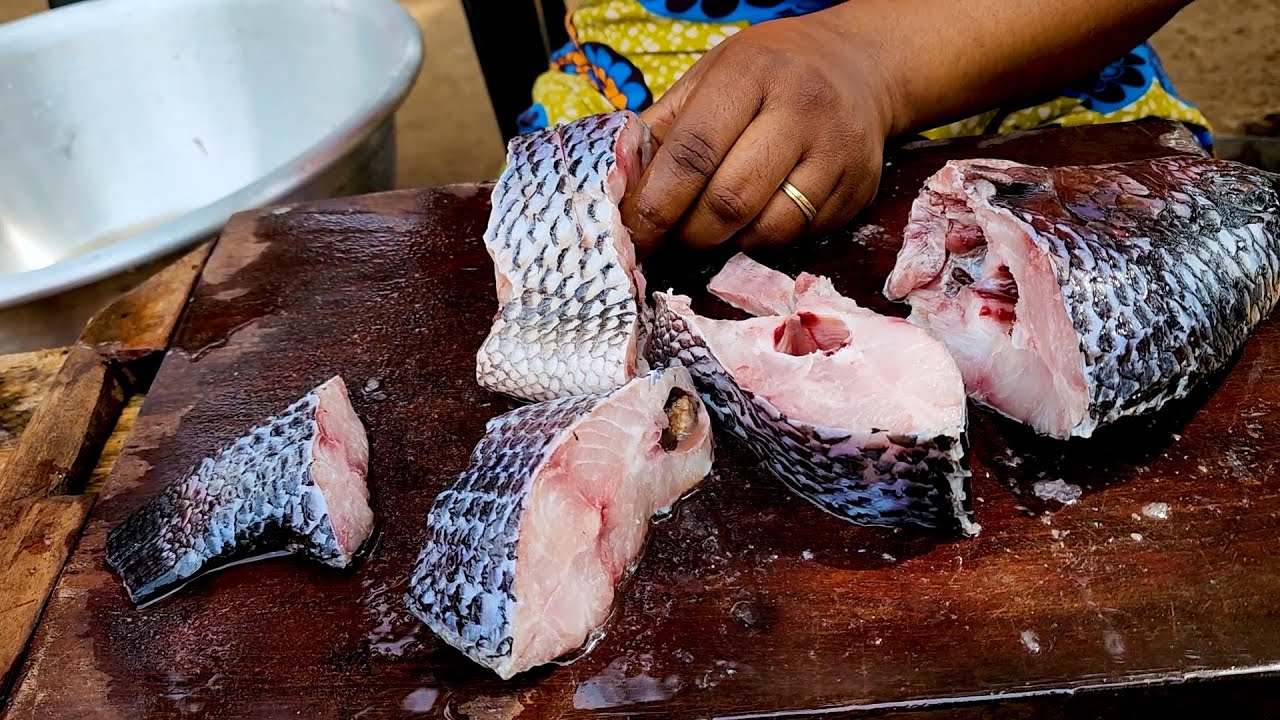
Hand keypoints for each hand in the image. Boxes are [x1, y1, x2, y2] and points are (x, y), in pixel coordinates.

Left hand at [620, 11, 896, 256]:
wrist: (861, 66)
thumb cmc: (769, 73)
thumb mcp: (712, 76)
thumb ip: (665, 127)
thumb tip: (623, 186)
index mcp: (750, 74)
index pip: (692, 153)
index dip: (656, 203)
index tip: (634, 232)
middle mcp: (800, 108)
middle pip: (729, 200)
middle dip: (691, 233)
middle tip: (675, 235)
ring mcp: (837, 150)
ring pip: (769, 228)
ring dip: (730, 242)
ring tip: (716, 228)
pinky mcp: (859, 186)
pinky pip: (801, 236)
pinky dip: (768, 240)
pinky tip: (758, 218)